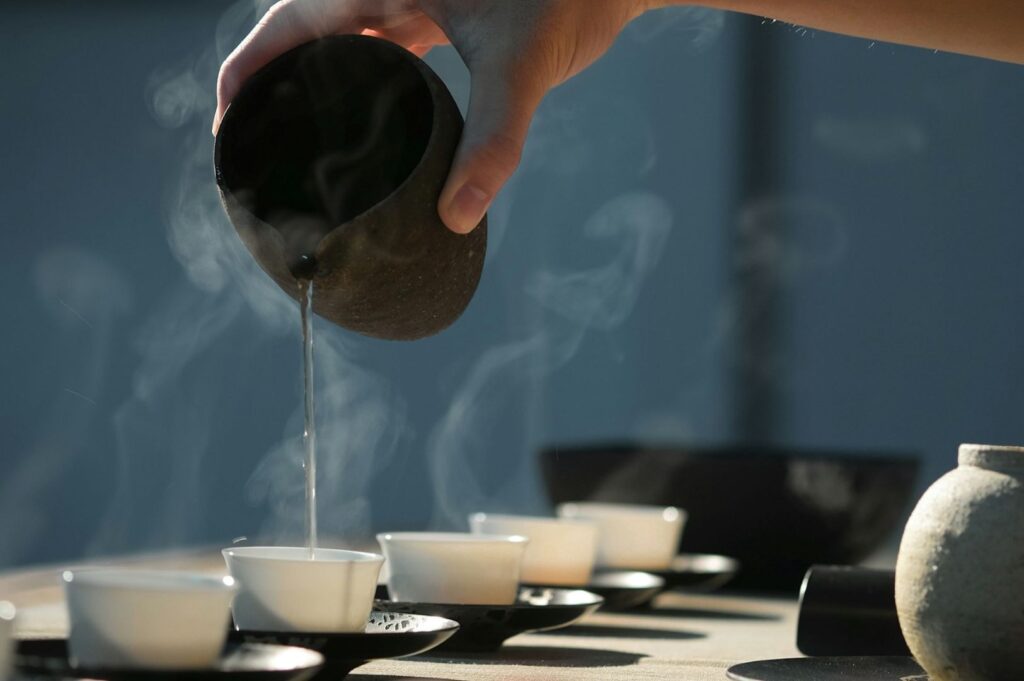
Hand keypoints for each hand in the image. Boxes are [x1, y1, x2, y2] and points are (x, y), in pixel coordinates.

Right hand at [214, 0, 648, 233]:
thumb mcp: (520, 62)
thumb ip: (493, 138)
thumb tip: (458, 216)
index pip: (286, 25)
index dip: (246, 75)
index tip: (228, 130)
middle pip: (304, 39)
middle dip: (275, 90)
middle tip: (258, 155)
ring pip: (342, 45)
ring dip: (317, 91)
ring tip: (298, 150)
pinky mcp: (436, 13)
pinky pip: (381, 50)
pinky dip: (365, 86)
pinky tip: (364, 129)